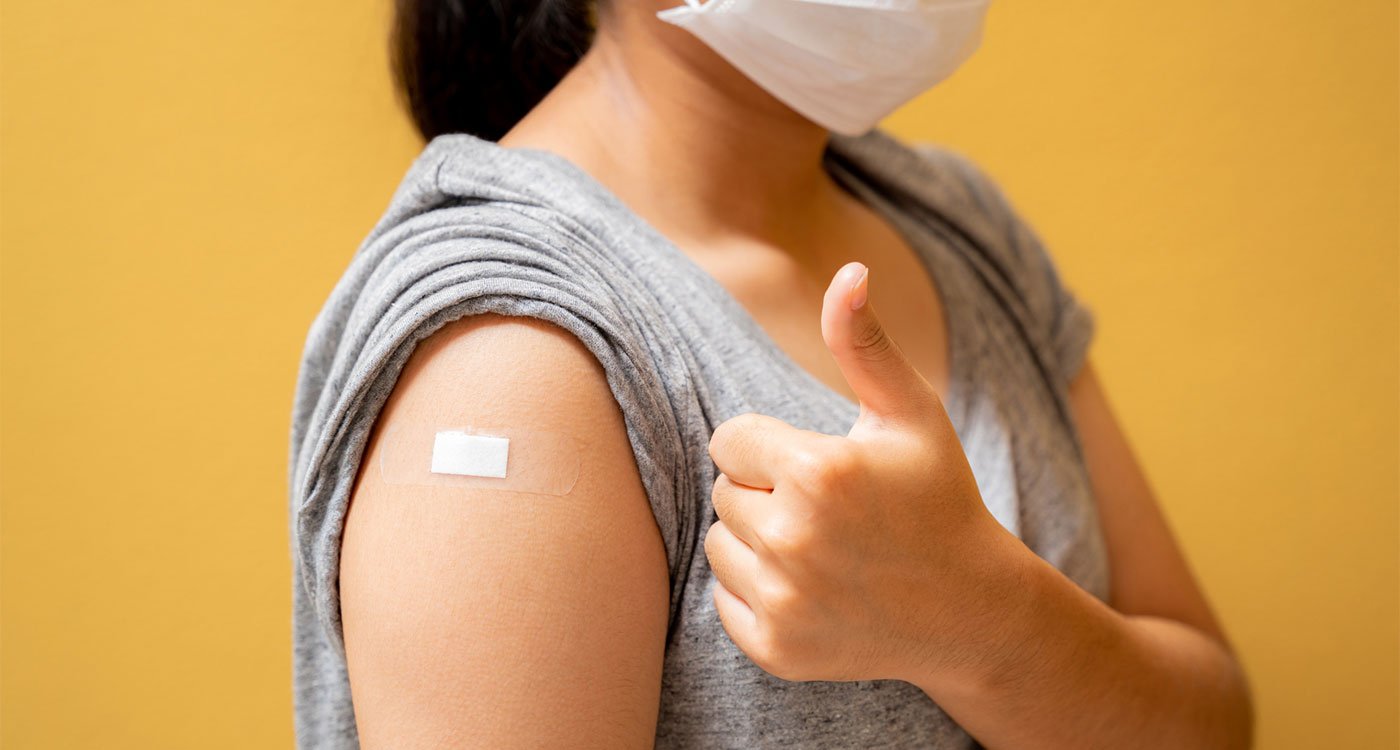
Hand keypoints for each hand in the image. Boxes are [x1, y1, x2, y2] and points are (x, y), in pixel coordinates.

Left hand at [705, 261, 1025, 685]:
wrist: (970, 610)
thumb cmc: (939, 499)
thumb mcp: (910, 415)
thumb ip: (864, 343)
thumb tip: (848, 268)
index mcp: (818, 471)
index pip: (729, 439)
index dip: (768, 446)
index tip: (813, 462)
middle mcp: (792, 538)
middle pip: (723, 490)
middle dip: (763, 490)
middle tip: (825, 508)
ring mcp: (783, 600)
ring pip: (720, 543)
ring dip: (754, 540)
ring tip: (817, 545)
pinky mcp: (775, 647)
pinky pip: (725, 598)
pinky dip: (756, 591)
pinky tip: (810, 586)